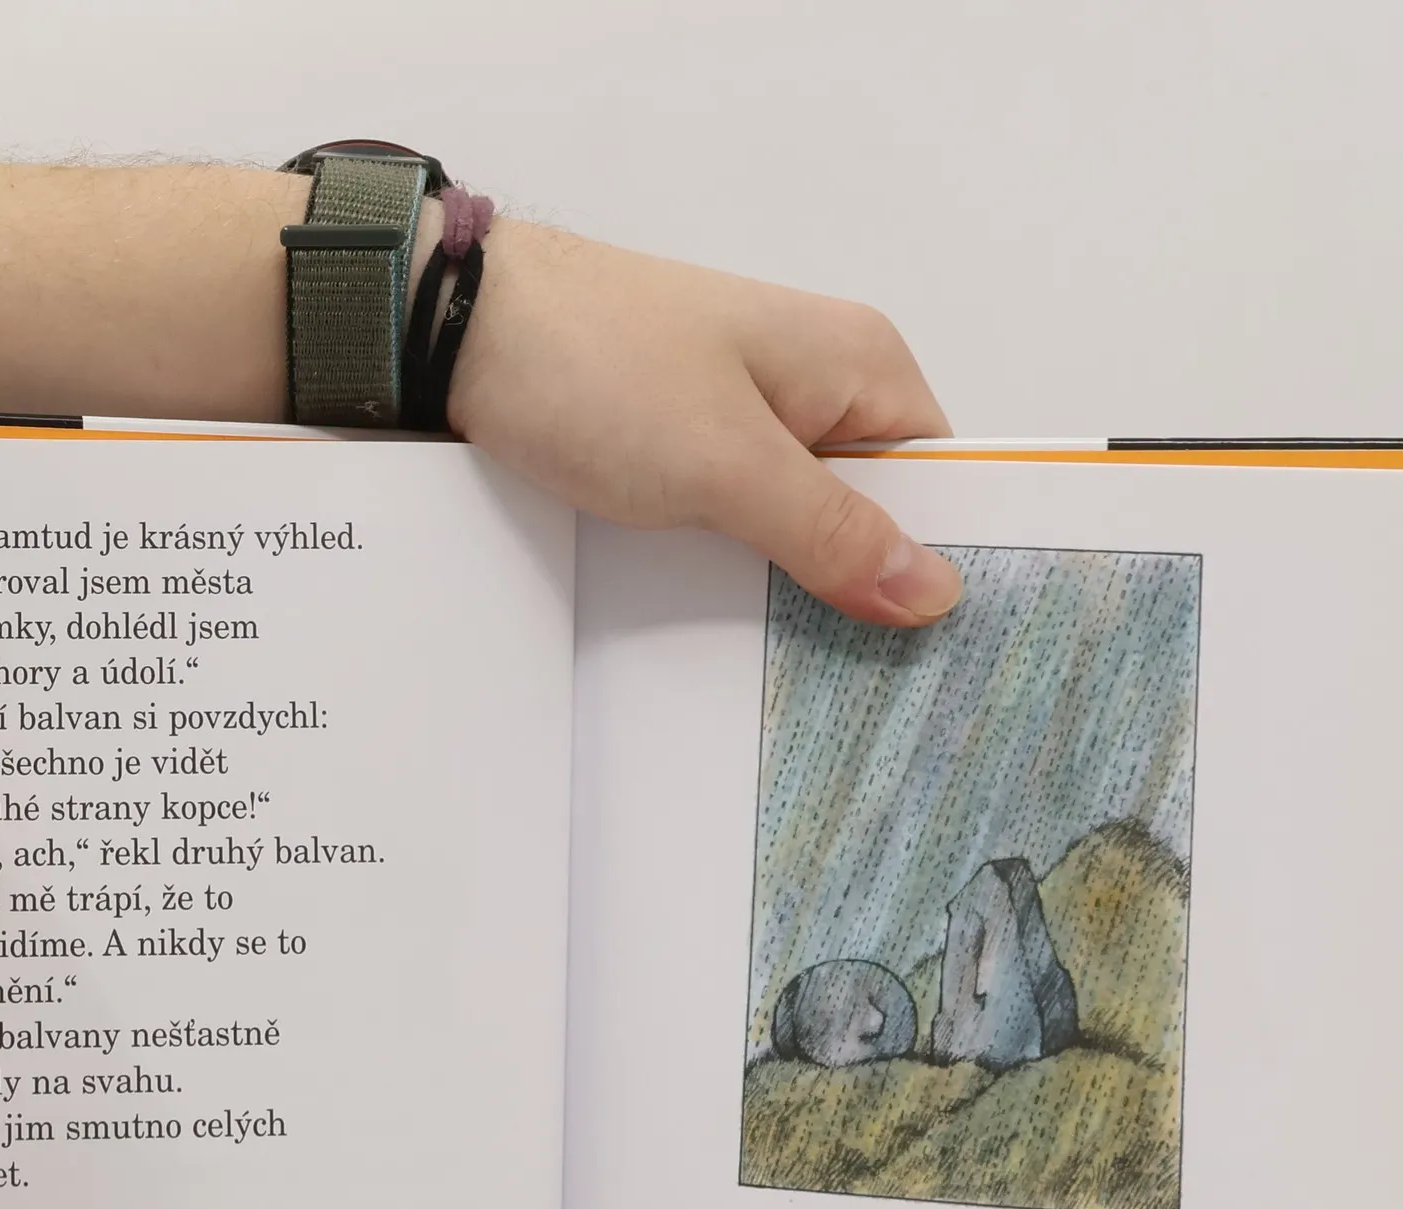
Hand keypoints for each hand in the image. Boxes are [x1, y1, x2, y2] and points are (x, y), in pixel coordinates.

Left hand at [450, 224, 961, 625]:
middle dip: (869, 587)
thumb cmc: (599, 371)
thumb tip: (937, 593)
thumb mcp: (728, 466)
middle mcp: (819, 384)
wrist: (459, 328)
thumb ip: (832, 535)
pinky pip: (747, 519)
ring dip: (800, 585)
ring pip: (807, 523)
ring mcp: (752, 414)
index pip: (942, 482)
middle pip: (878, 509)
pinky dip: (746, 567)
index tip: (942, 654)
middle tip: (871, 685)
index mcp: (860, 365)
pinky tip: (739, 626)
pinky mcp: (694, 443)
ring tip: (807, 672)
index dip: (943, 563)